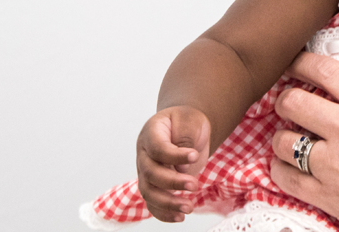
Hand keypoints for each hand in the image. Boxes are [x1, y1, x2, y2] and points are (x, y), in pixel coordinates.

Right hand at [135, 105, 209, 221]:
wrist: (185, 127)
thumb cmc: (187, 122)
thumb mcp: (191, 121)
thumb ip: (185, 138)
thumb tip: (183, 167)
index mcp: (151, 133)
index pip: (157, 148)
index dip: (174, 155)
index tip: (194, 155)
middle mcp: (144, 154)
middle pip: (150, 174)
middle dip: (172, 183)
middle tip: (194, 185)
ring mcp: (146, 171)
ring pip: (149, 192)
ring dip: (167, 203)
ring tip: (188, 207)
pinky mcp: (155, 184)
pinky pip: (152, 203)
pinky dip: (163, 213)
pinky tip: (179, 217)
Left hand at [270, 19, 338, 231]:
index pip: (326, 72)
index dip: (303, 62)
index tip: (296, 62)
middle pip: (294, 103)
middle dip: (287, 97)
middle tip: (290, 98)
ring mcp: (335, 168)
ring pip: (284, 142)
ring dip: (282, 134)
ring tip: (291, 132)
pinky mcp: (330, 198)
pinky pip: (286, 179)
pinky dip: (279, 169)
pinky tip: (287, 165)